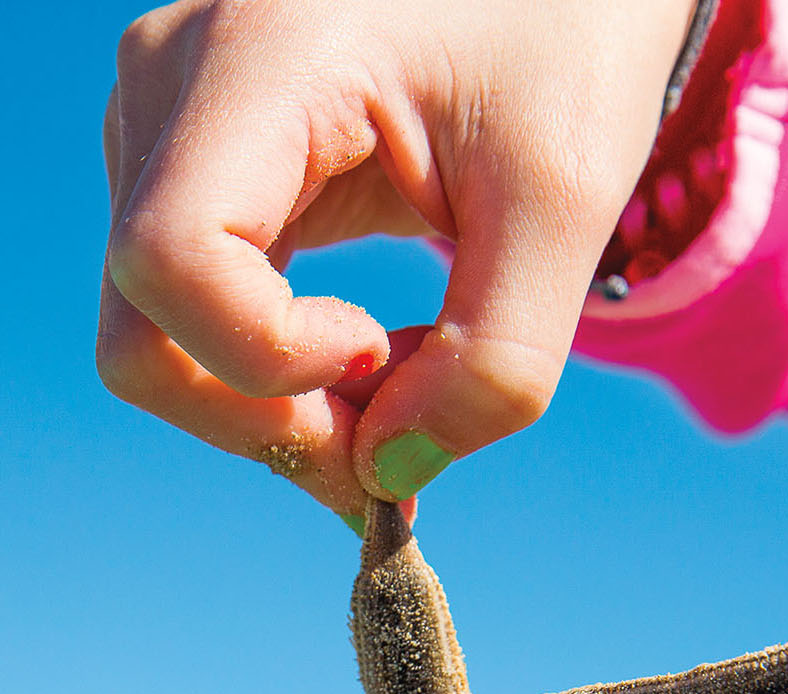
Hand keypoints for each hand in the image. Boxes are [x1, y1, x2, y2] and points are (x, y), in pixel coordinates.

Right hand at [98, 0, 694, 524]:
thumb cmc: (564, 46)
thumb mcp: (565, 206)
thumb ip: (494, 365)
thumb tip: (391, 479)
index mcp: (260, 60)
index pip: (172, 264)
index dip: (271, 360)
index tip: (384, 345)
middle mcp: (173, 87)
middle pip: (146, 334)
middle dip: (273, 427)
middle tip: (401, 451)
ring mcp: (168, 130)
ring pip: (162, 342)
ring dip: (284, 412)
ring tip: (413, 391)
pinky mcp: (198, 171)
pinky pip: (197, 317)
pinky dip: (283, 380)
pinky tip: (379, 374)